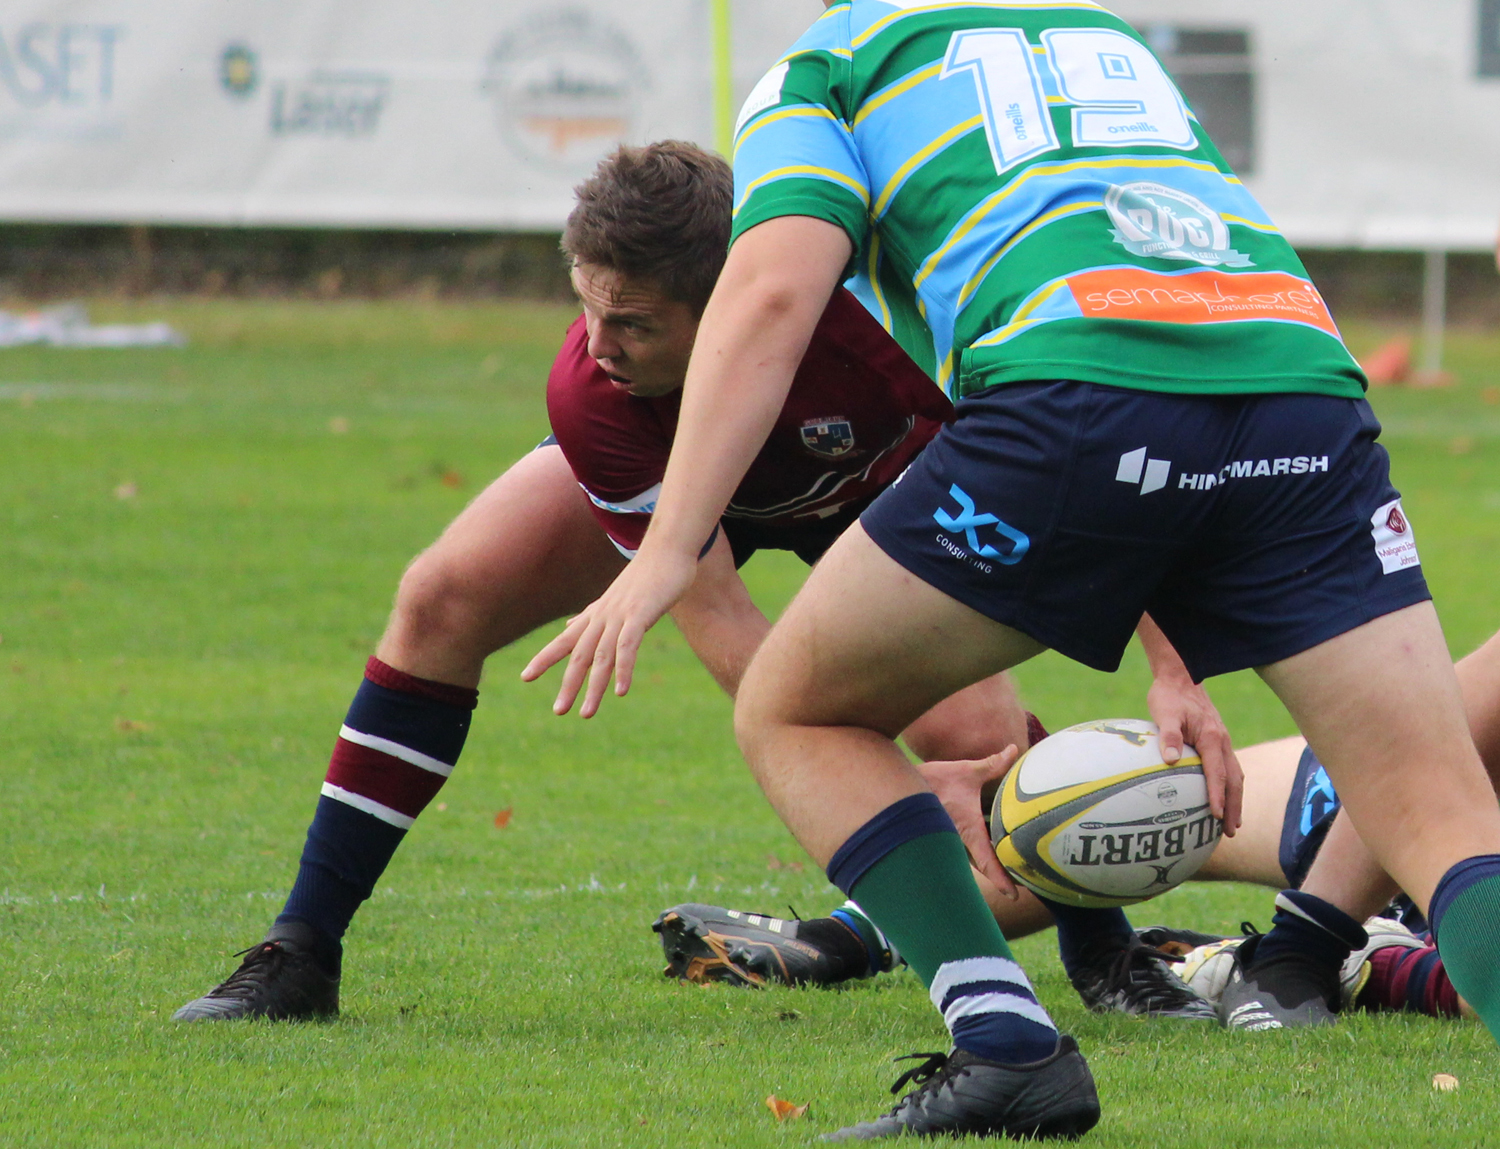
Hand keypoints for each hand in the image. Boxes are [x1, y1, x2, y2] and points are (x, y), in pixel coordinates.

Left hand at [522, 544, 698, 716]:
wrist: (667, 551)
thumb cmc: (644, 576)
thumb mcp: (613, 599)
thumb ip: (591, 616)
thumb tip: (568, 627)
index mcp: (595, 615)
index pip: (564, 641)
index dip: (544, 659)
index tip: (525, 677)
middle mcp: (602, 618)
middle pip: (580, 656)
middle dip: (569, 685)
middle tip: (558, 711)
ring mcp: (620, 616)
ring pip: (602, 657)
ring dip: (594, 687)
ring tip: (586, 713)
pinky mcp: (640, 615)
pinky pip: (628, 646)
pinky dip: (623, 670)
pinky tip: (620, 692)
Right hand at [917, 746, 1020, 898]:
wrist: (898, 785)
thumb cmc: (933, 780)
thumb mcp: (965, 771)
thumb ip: (992, 764)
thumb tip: (1013, 749)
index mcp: (967, 831)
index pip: (987, 861)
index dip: (1001, 880)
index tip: (1014, 895)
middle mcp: (957, 843)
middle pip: (982, 868)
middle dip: (999, 878)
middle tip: (1020, 886)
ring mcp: (947, 844)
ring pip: (969, 862)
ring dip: (985, 867)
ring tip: (1007, 874)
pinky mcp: (940, 840)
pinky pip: (959, 854)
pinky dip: (972, 857)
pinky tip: (981, 852)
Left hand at [1147, 671, 1242, 835]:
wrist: (1180, 678)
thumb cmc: (1169, 696)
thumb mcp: (1164, 713)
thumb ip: (1168, 735)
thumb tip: (1169, 759)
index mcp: (1211, 737)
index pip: (1217, 772)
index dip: (1217, 795)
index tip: (1217, 816)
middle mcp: (1222, 742)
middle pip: (1234, 780)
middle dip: (1234, 806)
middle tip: (1231, 831)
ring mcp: (1223, 742)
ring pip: (1235, 775)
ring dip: (1235, 799)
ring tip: (1232, 823)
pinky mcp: (1217, 742)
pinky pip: (1228, 768)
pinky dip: (1229, 787)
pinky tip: (1222, 798)